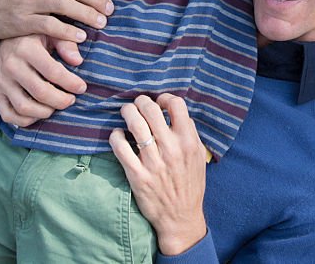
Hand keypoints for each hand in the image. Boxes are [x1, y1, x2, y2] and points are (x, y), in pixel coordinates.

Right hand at [0, 33, 86, 125]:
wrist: (4, 43)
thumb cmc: (34, 39)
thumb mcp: (51, 33)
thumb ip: (67, 44)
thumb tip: (77, 61)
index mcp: (26, 48)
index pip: (52, 71)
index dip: (70, 83)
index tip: (81, 88)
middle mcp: (10, 66)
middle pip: (40, 92)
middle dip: (61, 101)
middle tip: (71, 100)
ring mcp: (1, 82)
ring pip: (24, 107)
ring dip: (45, 112)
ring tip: (56, 107)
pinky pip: (9, 116)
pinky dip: (26, 121)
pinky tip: (39, 113)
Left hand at [109, 94, 207, 255]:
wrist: (180, 217)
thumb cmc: (190, 185)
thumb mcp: (198, 157)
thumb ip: (190, 134)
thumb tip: (178, 113)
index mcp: (188, 142)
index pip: (176, 105)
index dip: (165, 98)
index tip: (160, 101)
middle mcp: (171, 149)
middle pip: (151, 110)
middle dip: (141, 101)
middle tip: (137, 104)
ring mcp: (153, 162)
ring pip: (134, 124)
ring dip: (127, 112)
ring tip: (126, 112)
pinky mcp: (137, 175)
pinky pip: (120, 147)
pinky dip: (116, 136)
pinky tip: (118, 135)